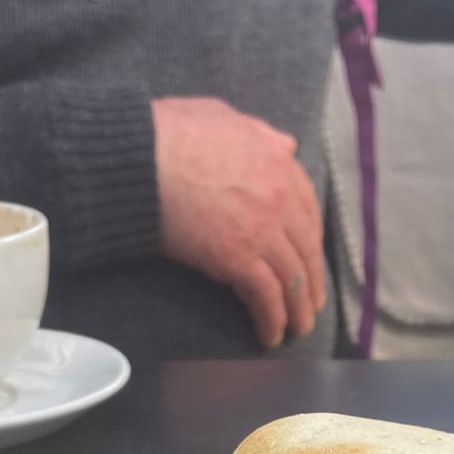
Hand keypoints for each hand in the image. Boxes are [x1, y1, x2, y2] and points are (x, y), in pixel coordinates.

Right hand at [153, 97, 327, 348]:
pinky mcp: (239, 259)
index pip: (308, 209)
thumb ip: (259, 133)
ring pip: (292, 278)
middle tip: (310, 304)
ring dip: (297, 309)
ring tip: (296, 329)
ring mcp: (262, 230)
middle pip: (306, 248)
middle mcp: (279, 198)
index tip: (309, 259)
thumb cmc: (169, 133)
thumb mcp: (224, 116)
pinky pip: (266, 297)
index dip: (310, 240)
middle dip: (311, 281)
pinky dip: (272, 320)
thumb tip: (285, 144)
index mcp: (278, 162)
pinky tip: (269, 337)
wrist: (142, 159)